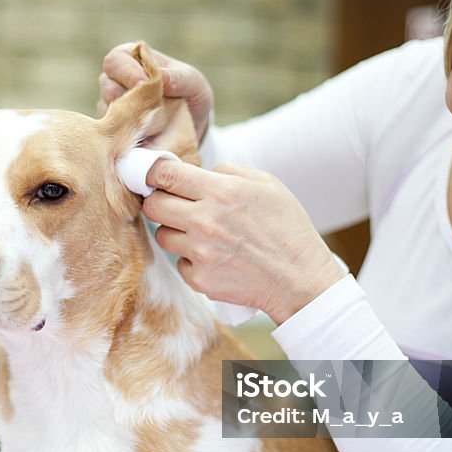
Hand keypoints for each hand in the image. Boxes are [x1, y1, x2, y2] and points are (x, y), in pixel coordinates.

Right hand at [97, 42, 214, 144]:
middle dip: (126, 97)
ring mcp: (112, 105)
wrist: (191, 127)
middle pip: (106, 85)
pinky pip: (113, 131)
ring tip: (152, 123)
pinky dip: (128, 134)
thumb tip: (161, 76)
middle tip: (147, 107)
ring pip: (107, 110)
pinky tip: (146, 136)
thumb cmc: (190, 95)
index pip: (116, 60)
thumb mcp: (193, 82)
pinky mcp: (113, 128)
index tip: (144, 85)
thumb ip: (179, 78)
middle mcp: (115, 80)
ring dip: (128, 117)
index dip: (127, 72)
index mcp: (131, 58)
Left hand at [142, 160, 345, 324]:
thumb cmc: (287, 228)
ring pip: (162, 235)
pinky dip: (192, 260)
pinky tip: (215, 258)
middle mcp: (205, 221)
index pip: (164, 175)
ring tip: (203, 234)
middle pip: (153, 206)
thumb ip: (228, 171)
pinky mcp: (199, 279)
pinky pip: (179, 263)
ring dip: (176, 232)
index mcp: (221, 191)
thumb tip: (198, 172)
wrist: (300, 279)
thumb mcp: (267, 184)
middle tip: (176, 206)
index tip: (153, 177)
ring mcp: (200, 253)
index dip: (151, 173)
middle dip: (160, 202)